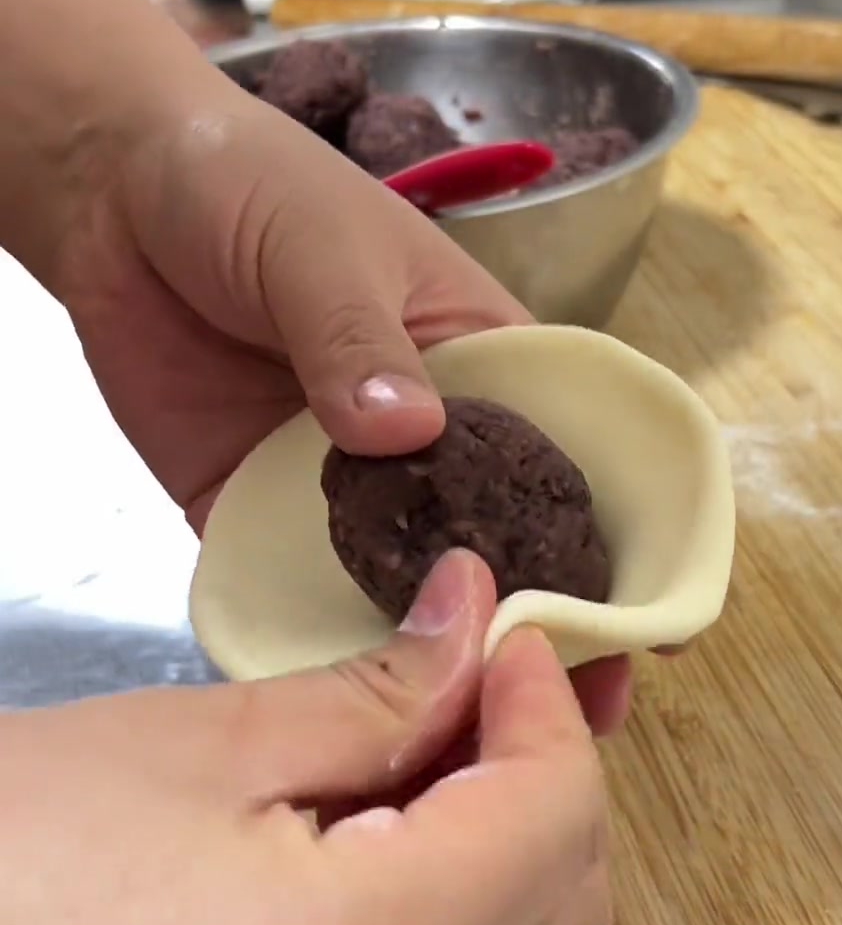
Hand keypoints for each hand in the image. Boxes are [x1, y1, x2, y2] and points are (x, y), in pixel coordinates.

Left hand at [0, 0, 629, 732]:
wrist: (110, 193)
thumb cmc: (250, 186)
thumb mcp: (323, 244)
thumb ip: (357, 339)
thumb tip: (402, 432)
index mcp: (480, 362)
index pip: (566, 463)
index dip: (613, 544)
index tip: (648, 626)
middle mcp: (427, 439)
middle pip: (501, 548)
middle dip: (540, 627)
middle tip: (569, 716)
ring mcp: (344, 486)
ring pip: (409, 589)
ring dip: (443, 657)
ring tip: (480, 739)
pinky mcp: (257, 512)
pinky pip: (298, 594)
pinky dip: (324, 647)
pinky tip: (357, 714)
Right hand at [0, 553, 609, 924]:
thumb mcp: (196, 745)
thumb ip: (374, 693)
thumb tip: (472, 622)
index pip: (550, 826)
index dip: (550, 715)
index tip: (510, 639)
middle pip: (569, 919)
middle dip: (550, 789)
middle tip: (483, 691)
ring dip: (514, 867)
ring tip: (434, 764)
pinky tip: (393, 860)